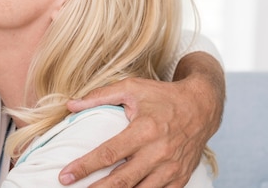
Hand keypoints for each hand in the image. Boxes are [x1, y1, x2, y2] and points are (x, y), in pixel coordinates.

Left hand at [59, 56, 223, 187]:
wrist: (202, 106)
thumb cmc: (162, 96)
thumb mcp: (132, 88)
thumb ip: (99, 96)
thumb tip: (70, 105)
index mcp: (144, 130)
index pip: (108, 154)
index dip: (84, 166)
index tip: (65, 175)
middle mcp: (158, 153)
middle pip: (121, 181)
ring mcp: (171, 169)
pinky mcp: (180, 179)